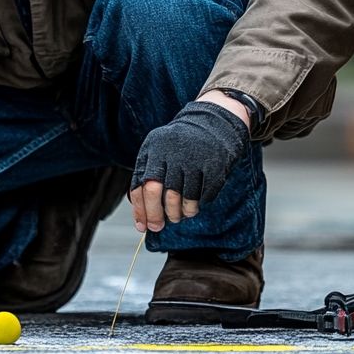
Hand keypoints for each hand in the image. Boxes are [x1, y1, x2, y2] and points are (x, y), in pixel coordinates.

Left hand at [129, 96, 249, 232]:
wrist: (213, 126)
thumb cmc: (179, 147)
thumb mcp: (157, 152)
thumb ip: (146, 177)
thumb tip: (141, 213)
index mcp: (153, 149)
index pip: (139, 185)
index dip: (139, 210)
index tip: (142, 226)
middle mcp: (170, 154)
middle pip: (155, 192)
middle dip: (155, 215)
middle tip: (157, 227)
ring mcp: (192, 160)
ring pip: (178, 199)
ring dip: (176, 214)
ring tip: (177, 216)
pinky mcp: (212, 168)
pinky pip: (200, 198)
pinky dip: (194, 207)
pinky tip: (192, 206)